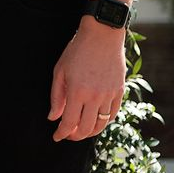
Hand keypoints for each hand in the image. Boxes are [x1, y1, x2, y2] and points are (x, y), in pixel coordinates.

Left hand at [48, 19, 126, 142]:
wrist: (103, 35)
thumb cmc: (77, 51)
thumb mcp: (60, 72)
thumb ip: (56, 97)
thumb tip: (53, 117)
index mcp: (77, 92)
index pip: (69, 123)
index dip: (62, 134)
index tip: (56, 137)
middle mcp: (95, 97)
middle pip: (86, 128)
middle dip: (75, 136)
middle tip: (68, 135)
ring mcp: (110, 94)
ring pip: (101, 124)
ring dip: (90, 132)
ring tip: (81, 131)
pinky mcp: (120, 91)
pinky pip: (113, 114)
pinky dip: (104, 122)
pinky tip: (96, 121)